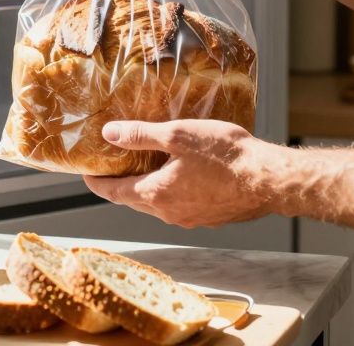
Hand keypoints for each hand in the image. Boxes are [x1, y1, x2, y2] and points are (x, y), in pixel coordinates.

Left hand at [82, 119, 277, 227]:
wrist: (267, 180)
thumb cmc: (225, 155)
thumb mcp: (178, 135)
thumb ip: (140, 136)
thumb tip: (109, 135)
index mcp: (156, 194)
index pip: (114, 192)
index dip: (97, 182)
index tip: (87, 173)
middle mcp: (169, 213)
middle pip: (133, 200)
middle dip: (120, 185)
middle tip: (112, 167)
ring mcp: (190, 219)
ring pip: (157, 205)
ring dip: (146, 189)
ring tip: (145, 168)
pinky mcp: (209, 218)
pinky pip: (179, 206)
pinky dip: (170, 193)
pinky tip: (180, 176)